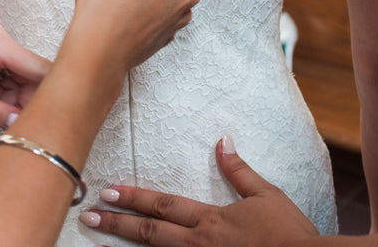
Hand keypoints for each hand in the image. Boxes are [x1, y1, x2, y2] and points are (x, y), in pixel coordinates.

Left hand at [0, 19, 50, 127]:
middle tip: (7, 126)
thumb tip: (20, 123)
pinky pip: (7, 71)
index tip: (44, 121)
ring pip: (21, 74)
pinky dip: (1, 90)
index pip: (40, 69)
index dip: (48, 96)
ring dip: (11, 98)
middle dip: (24, 101)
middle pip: (32, 73)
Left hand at [80, 137, 319, 246]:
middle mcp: (199, 244)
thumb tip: (222, 140)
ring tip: (99, 244)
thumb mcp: (267, 195)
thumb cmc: (290, 234)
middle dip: (117, 223)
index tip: (108, 190)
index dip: (133, 197)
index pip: (163, 204)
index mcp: (211, 220)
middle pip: (150, 232)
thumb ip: (239, 171)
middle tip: (88, 216)